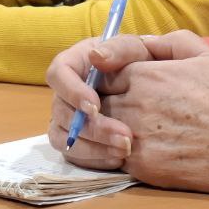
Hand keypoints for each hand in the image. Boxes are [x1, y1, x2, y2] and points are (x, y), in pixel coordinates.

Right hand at [46, 34, 156, 165]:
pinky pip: (75, 156)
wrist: (150, 84)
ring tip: (124, 151)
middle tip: (124, 136)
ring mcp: (67, 120)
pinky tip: (119, 159)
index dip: (72, 92)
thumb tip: (96, 56)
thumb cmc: (139, 60)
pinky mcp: (77, 141)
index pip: (58, 74)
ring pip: (64, 139)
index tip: (96, 106)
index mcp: (73, 64)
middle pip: (62, 113)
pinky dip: (95, 160)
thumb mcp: (135, 48)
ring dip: (92, 148)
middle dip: (92, 128)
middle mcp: (65, 94)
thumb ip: (119, 48)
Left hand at [48, 30, 208, 199]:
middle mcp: (134, 104)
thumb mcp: (202, 52)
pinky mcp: (141, 166)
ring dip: (96, 129)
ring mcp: (135, 136)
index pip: (100, 71)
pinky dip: (106, 153)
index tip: (110, 82)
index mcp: (145, 73)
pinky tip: (122, 149)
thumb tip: (131, 46)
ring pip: (94, 130)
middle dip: (94, 102)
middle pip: (92, 100)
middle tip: (105, 106)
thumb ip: (162, 43)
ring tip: (110, 128)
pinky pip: (107, 158)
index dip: (102, 76)